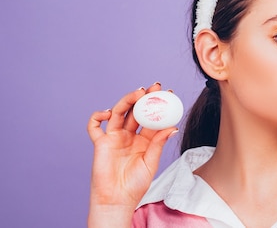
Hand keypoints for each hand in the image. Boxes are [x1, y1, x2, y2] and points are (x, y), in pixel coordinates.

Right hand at [86, 83, 177, 224]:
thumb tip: (172, 127)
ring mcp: (114, 137)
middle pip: (136, 111)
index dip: (160, 104)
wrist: (117, 200)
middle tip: (155, 87)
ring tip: (138, 93)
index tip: (169, 93)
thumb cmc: (136, 184)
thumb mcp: (151, 162)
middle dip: (144, 97)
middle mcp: (129, 135)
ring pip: (119, 113)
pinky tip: (108, 113)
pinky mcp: (100, 143)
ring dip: (127, 100)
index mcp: (144, 139)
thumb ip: (158, 144)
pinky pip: (94, 127)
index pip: (153, 117)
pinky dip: (98, 116)